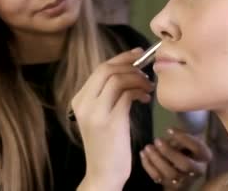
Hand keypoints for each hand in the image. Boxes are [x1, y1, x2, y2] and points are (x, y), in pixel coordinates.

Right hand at [72, 48, 154, 189]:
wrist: (104, 173)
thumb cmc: (107, 144)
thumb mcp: (102, 116)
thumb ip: (108, 95)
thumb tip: (129, 71)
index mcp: (79, 99)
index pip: (100, 69)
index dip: (121, 58)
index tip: (137, 54)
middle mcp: (83, 103)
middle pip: (107, 69)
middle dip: (130, 64)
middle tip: (147, 68)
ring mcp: (95, 112)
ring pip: (117, 79)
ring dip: (138, 78)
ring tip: (148, 86)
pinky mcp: (110, 121)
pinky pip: (127, 95)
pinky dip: (139, 91)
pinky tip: (146, 99)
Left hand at [140, 127, 212, 189]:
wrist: (184, 161)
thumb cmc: (186, 145)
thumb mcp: (188, 137)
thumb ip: (181, 136)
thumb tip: (169, 133)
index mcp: (205, 156)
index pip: (197, 147)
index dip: (183, 138)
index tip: (169, 129)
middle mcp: (197, 171)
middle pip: (185, 164)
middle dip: (169, 152)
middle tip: (157, 140)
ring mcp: (184, 180)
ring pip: (170, 174)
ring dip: (157, 160)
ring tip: (148, 147)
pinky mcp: (171, 185)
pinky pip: (158, 178)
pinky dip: (148, 166)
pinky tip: (143, 154)